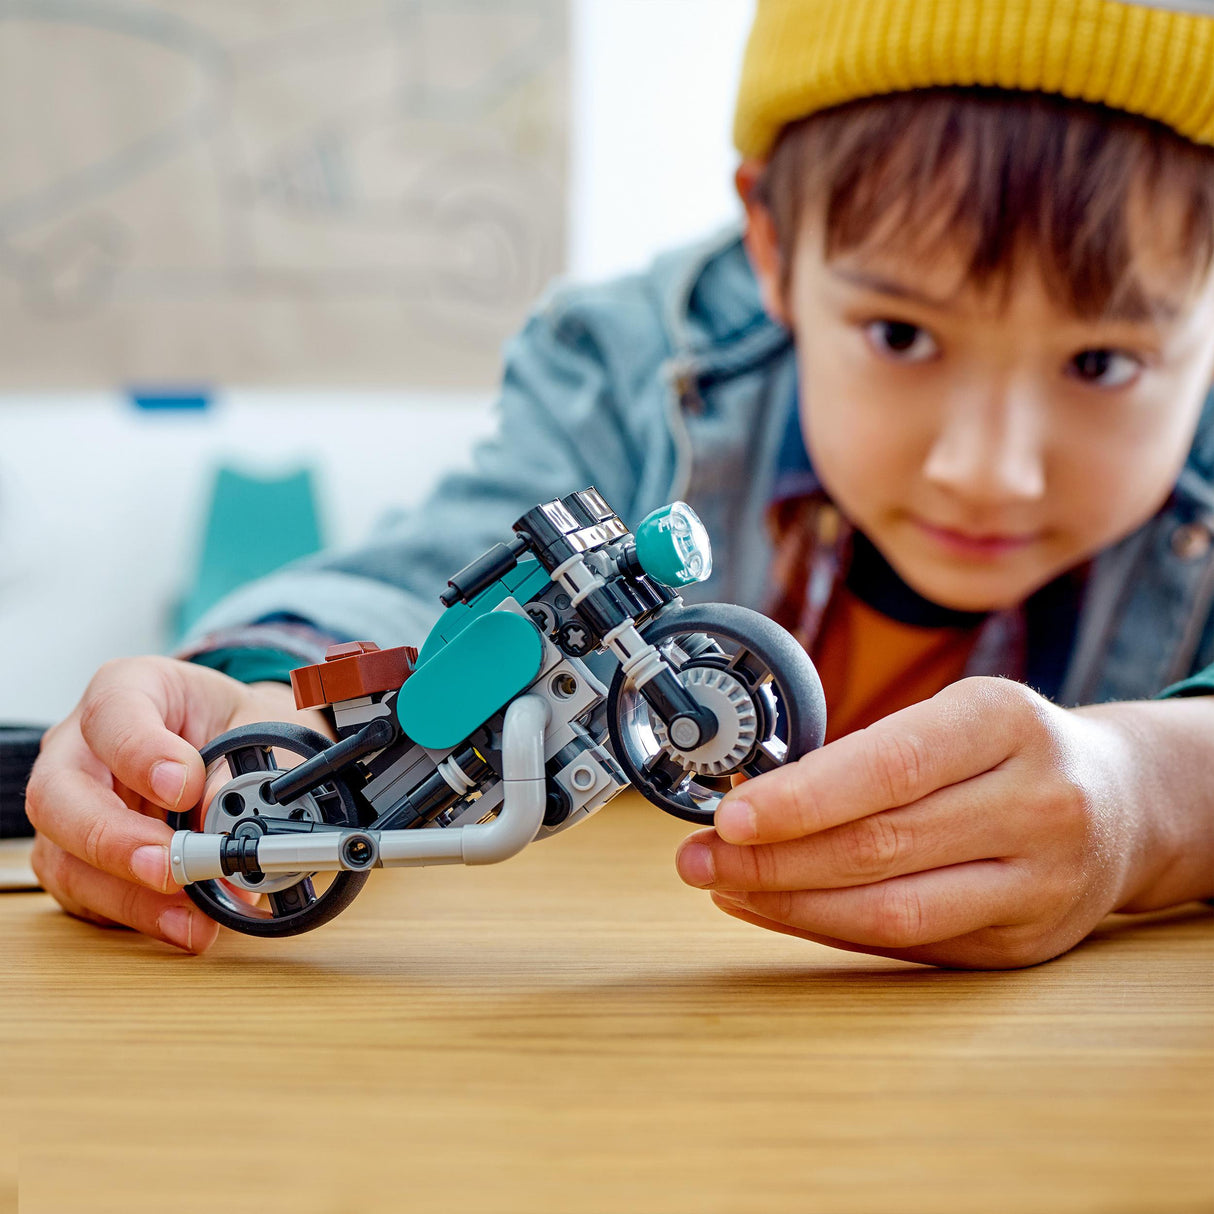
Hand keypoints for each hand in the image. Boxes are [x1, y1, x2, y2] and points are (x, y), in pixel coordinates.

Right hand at [26, 657, 330, 952]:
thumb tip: (223, 813)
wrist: (243, 748)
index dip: (141, 752)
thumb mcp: (262, 724)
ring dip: (128, 893)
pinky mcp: (81, 856)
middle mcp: (84, 747)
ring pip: (64, 855)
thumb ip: (246, 760)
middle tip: (171, 867)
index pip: (112, 713)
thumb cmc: (242, 725)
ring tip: (192, 915)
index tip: (184, 785)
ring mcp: (74, 804)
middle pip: (60, 793)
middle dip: (114, 838)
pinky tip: (183, 923)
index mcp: (130, 689)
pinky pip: (87, 894)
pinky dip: (135, 914)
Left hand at [675, 677, 1144, 968]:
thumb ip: (871, 754)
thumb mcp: (955, 716)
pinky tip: (776, 908)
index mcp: (1005, 723)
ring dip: (790, 904)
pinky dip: (828, 929)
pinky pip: (907, 945)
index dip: (801, 798)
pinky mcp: (1024, 943)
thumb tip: (753, 796)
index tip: (729, 816)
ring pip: (892, 911)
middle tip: (699, 857)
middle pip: (881, 846)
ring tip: (723, 886)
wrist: (1123, 803)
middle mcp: (1035, 803)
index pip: (891, 766)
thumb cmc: (1011, 750)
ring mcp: (1038, 883)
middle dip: (772, 858)